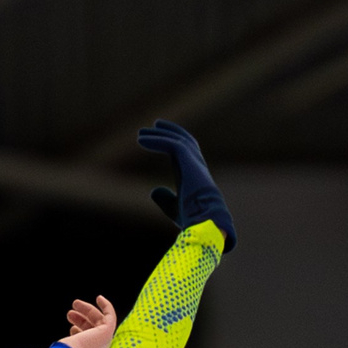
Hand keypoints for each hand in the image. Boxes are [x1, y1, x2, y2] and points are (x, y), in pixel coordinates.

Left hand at [57, 295, 116, 347]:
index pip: (89, 347)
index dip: (82, 335)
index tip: (72, 328)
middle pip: (94, 334)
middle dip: (83, 321)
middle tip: (70, 314)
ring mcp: (103, 346)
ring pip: (99, 325)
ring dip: (87, 312)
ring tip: (75, 304)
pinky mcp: (106, 334)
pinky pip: (110, 318)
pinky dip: (106, 307)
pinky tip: (99, 298)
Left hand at [137, 120, 234, 250]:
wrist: (206, 222)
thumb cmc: (193, 220)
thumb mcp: (174, 208)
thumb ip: (165, 199)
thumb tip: (154, 191)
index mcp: (195, 176)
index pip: (186, 153)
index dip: (174, 142)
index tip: (159, 135)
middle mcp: (197, 166)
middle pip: (185, 141)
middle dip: (170, 131)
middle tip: (155, 125)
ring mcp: (195, 163)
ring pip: (178, 140)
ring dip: (160, 134)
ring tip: (141, 133)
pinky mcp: (190, 162)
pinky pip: (173, 145)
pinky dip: (157, 140)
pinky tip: (141, 140)